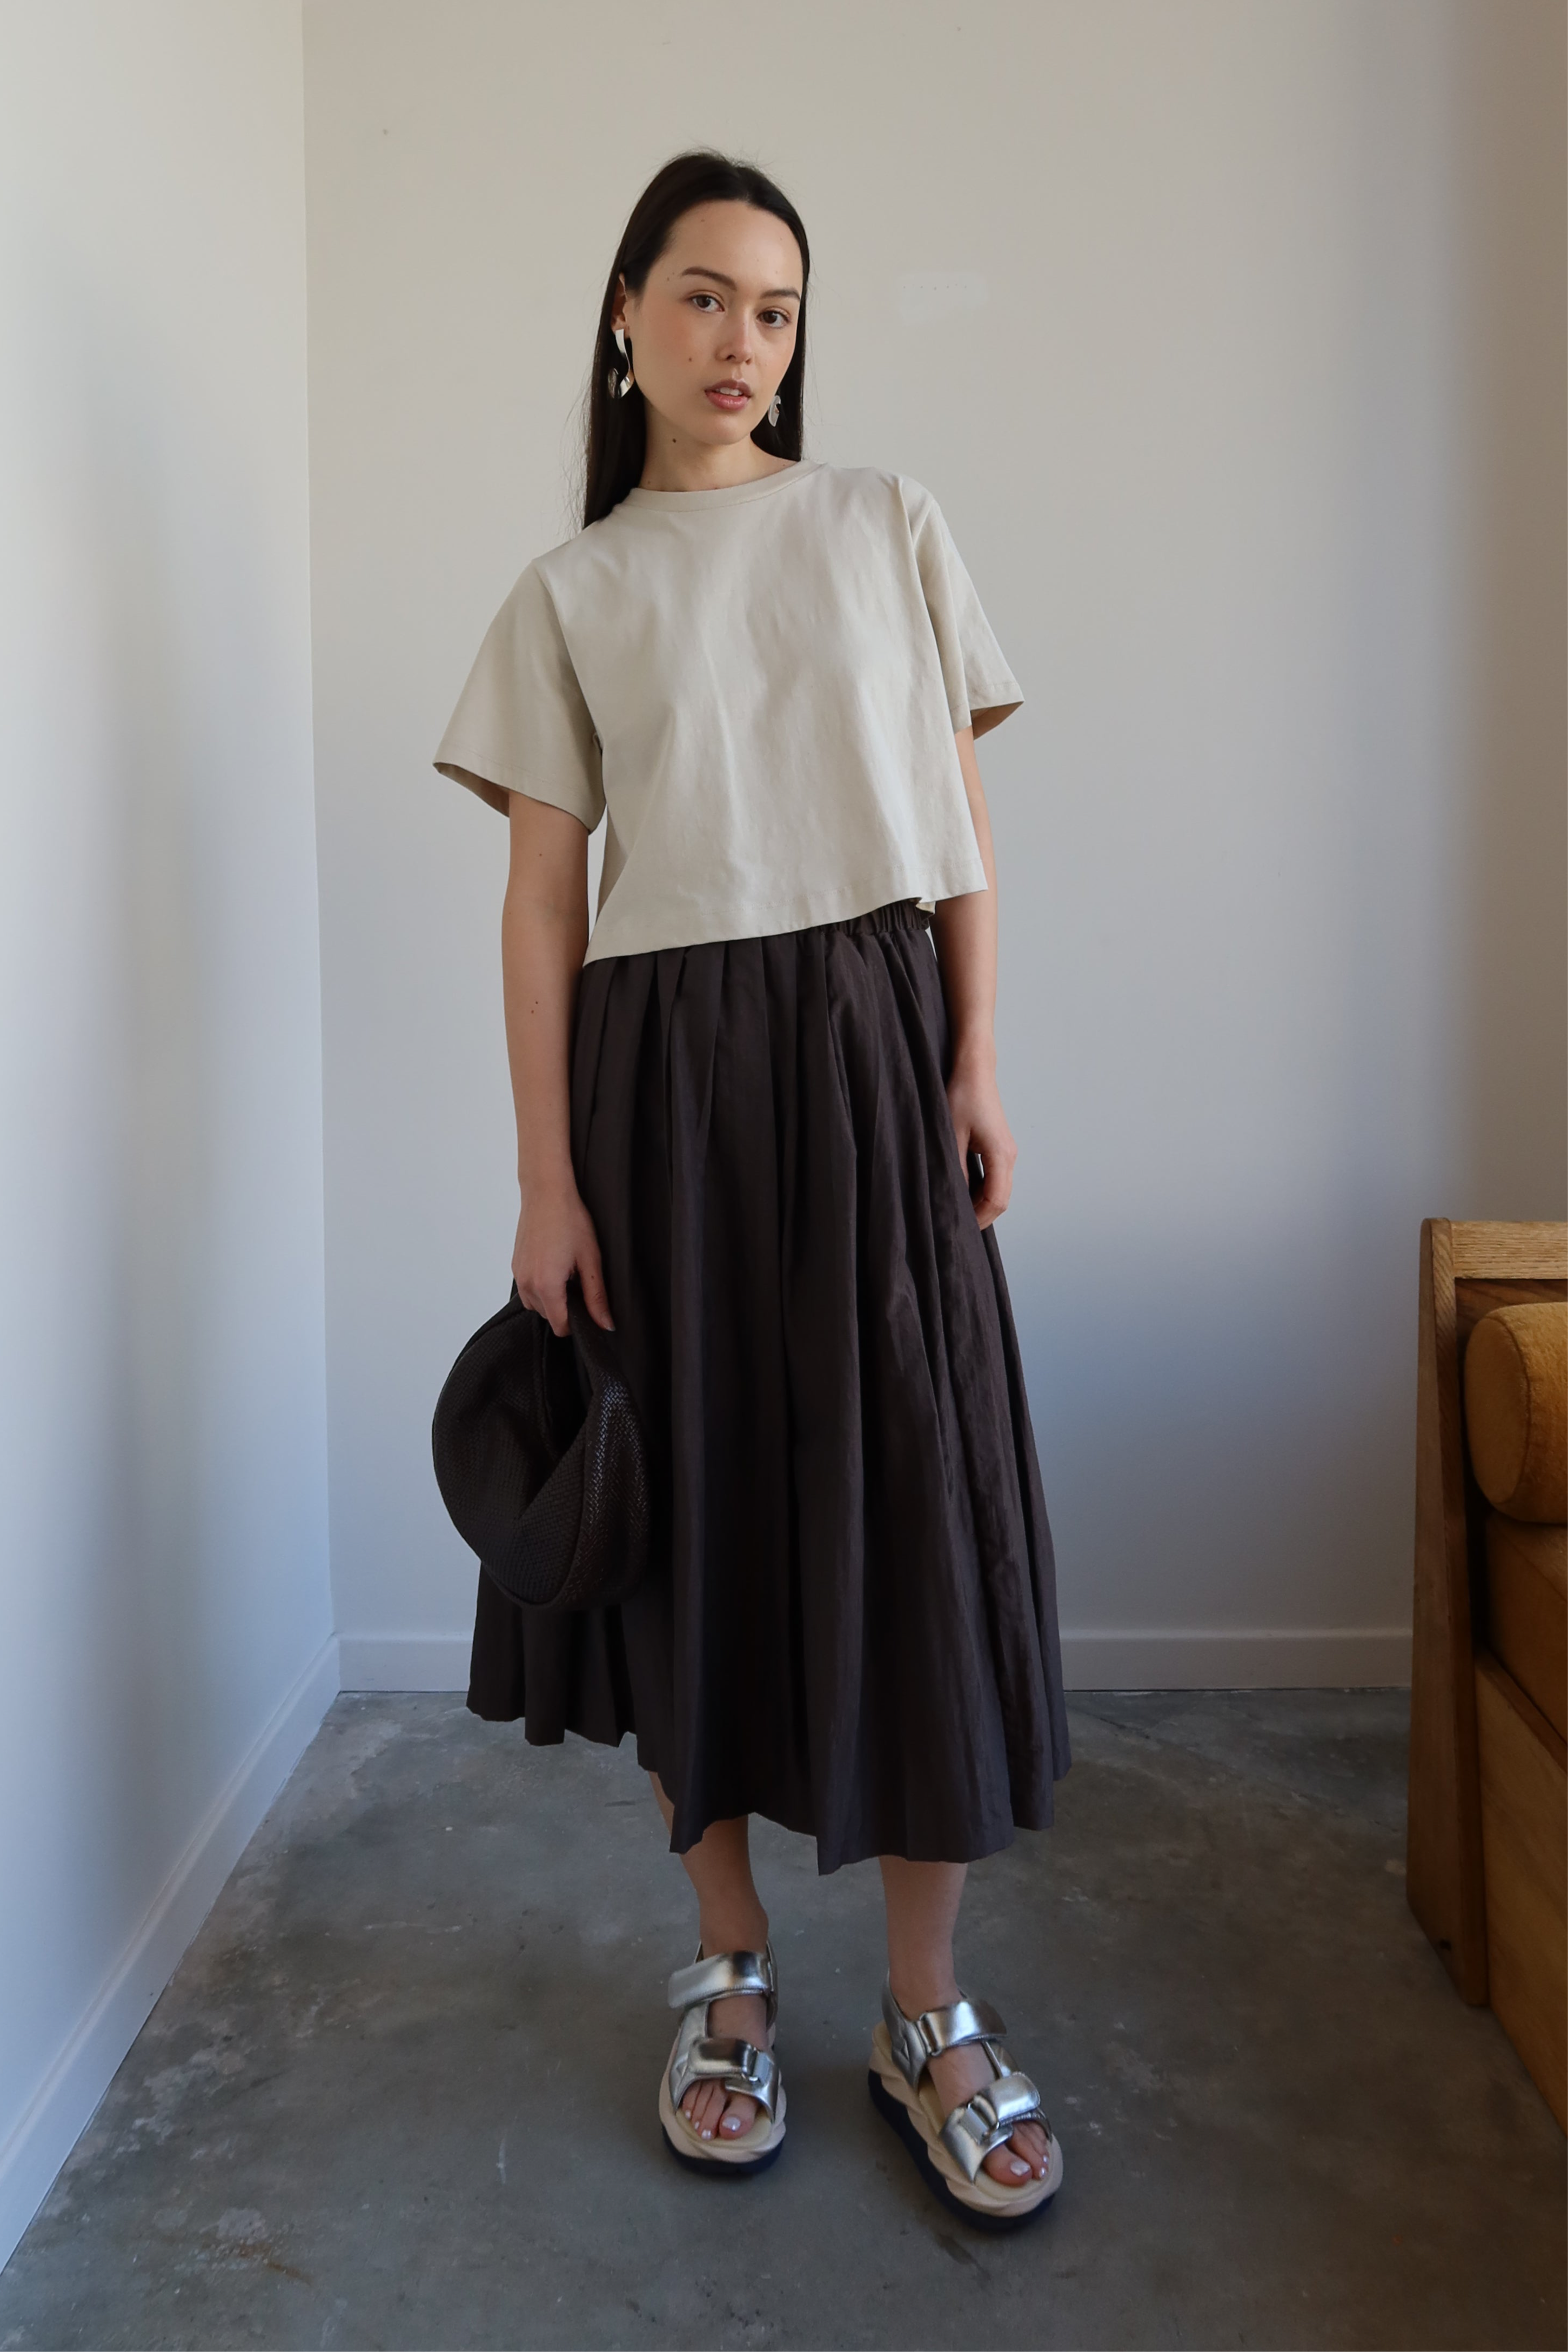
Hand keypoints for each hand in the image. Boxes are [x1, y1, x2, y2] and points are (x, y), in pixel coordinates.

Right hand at [512, 1176, 613, 1335]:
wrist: (546, 1192)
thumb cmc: (570, 1220)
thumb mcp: (590, 1259)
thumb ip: (596, 1297)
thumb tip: (605, 1324)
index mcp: (546, 1285)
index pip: (561, 1326)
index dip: (578, 1323)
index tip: (588, 1307)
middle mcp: (527, 1284)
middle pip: (548, 1316)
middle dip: (565, 1307)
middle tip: (579, 1281)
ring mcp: (518, 1275)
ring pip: (536, 1304)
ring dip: (552, 1298)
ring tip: (566, 1272)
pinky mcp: (515, 1266)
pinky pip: (527, 1289)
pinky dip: (541, 1286)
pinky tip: (554, 1265)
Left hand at [946, 1053, 1017, 1230]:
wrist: (974, 1069)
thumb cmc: (962, 1095)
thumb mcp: (950, 1135)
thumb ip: (953, 1169)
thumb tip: (950, 1198)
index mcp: (1001, 1155)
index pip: (996, 1201)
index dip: (978, 1219)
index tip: (957, 1228)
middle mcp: (1009, 1156)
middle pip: (1000, 1201)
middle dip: (979, 1216)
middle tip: (953, 1225)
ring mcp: (1007, 1152)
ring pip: (998, 1191)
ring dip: (979, 1204)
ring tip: (954, 1210)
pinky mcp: (999, 1147)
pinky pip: (994, 1178)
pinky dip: (980, 1190)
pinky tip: (960, 1191)